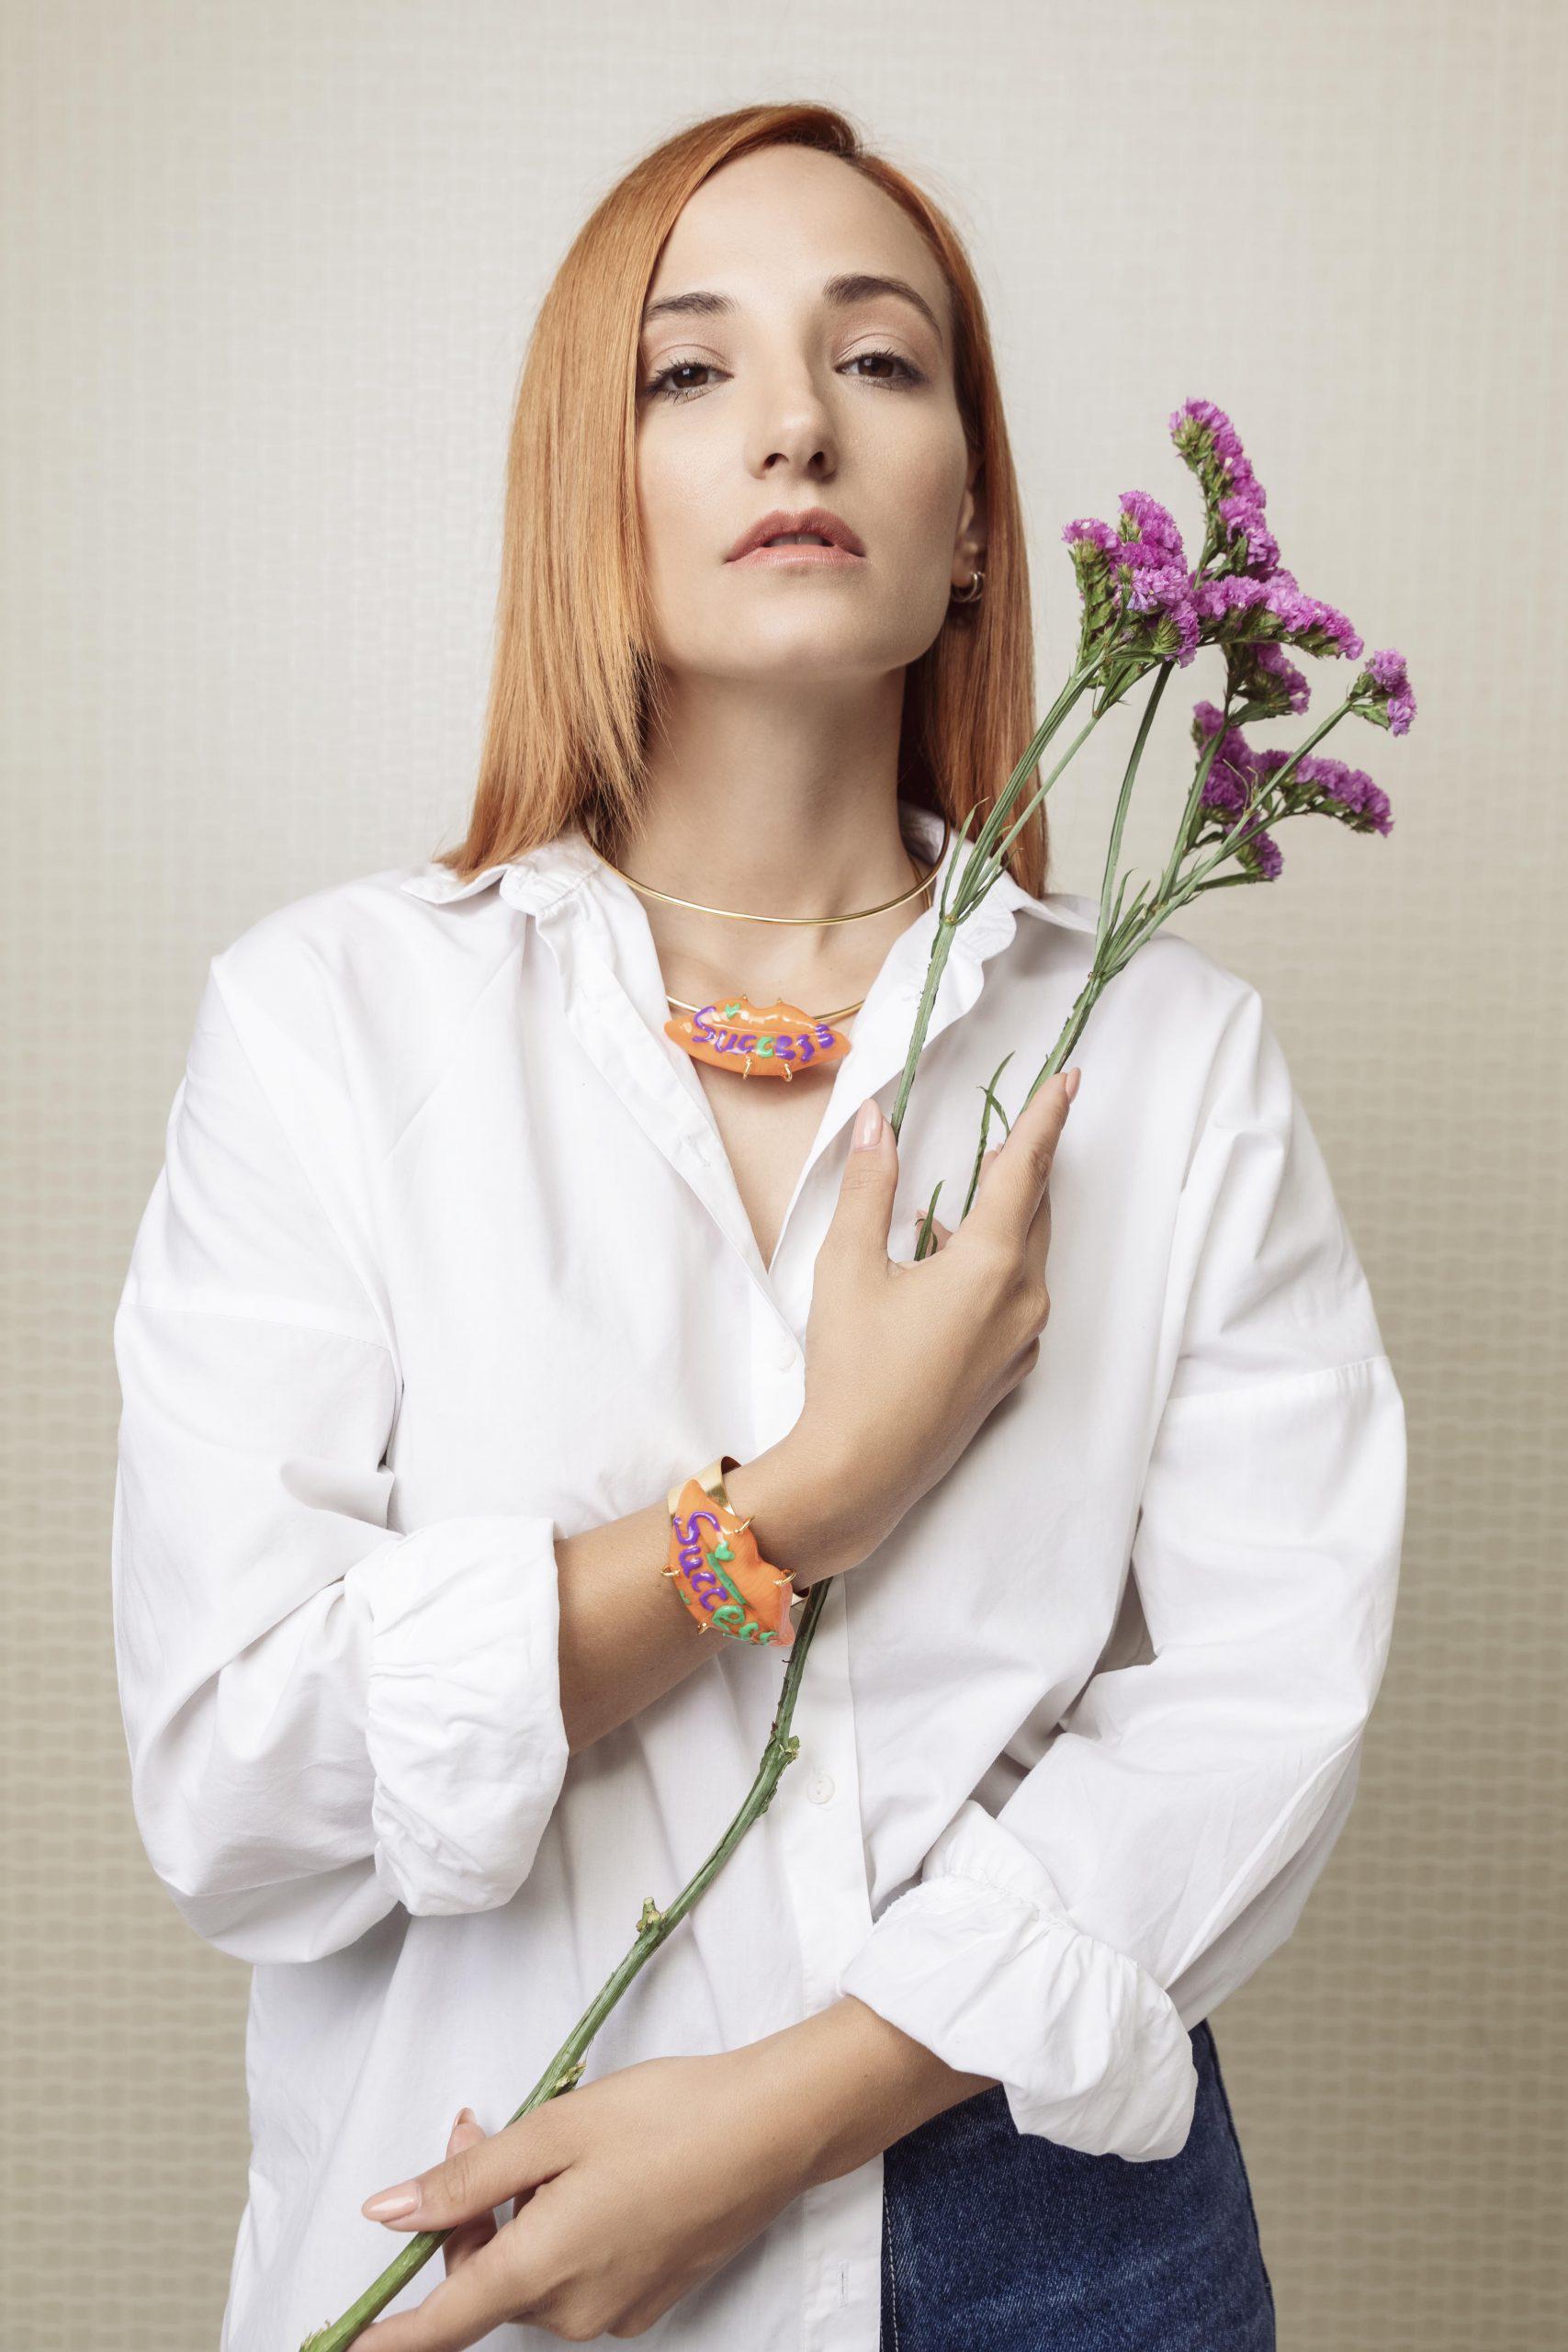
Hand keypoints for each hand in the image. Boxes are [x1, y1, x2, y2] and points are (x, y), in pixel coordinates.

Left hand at [356, 2045, 815, 2344]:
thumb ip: (465, 2178)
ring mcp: (617, 2310)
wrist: (775, 2129)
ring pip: (532, 2274)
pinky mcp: (649, 2297)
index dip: (387, 2338)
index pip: (441, 2325)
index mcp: (543, 2268)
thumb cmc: (669, 2116)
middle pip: (486, 2280)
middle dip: (467, 2211)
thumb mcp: (556, 2128)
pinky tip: (593, 2173)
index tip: (341, 2348)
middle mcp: (575, 2309)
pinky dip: (562, 2231)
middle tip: (480, 2121)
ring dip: (517, 2216)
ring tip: (550, 2138)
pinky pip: (577, 2276)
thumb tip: (389, 2214)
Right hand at [787, 1065, 1079, 1582]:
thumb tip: (878, 1122)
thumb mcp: (848, 1266)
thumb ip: (869, 1187)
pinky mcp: (1011, 1370)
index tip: (1071, 1078)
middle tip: (1010, 1129)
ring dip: (1001, 1219)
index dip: (1046, 1119)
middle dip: (1025, 1166)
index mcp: (990, 1263)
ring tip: (952, 1204)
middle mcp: (1023, 1298)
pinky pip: (1016, 1297)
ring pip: (1027, 1256)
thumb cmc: (852, 1367)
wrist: (861, 1471)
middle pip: (1036, 1211)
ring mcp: (1023, 1339)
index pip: (1027, 1170)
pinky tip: (945, 1267)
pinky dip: (993, 1266)